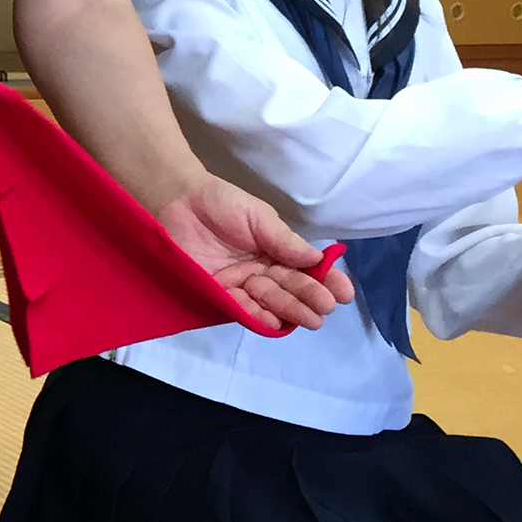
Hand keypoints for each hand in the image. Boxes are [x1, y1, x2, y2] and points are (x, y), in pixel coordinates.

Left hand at [154, 177, 354, 333]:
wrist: (178, 200)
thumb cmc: (221, 203)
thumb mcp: (260, 217)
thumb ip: (285, 241)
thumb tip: (317, 258)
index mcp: (276, 252)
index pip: (305, 270)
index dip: (326, 281)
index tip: (344, 292)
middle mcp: (261, 271)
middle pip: (290, 289)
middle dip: (311, 298)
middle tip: (326, 306)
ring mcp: (240, 283)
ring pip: (270, 302)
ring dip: (291, 310)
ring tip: (311, 317)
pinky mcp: (217, 292)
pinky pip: (241, 308)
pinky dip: (259, 315)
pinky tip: (277, 321)